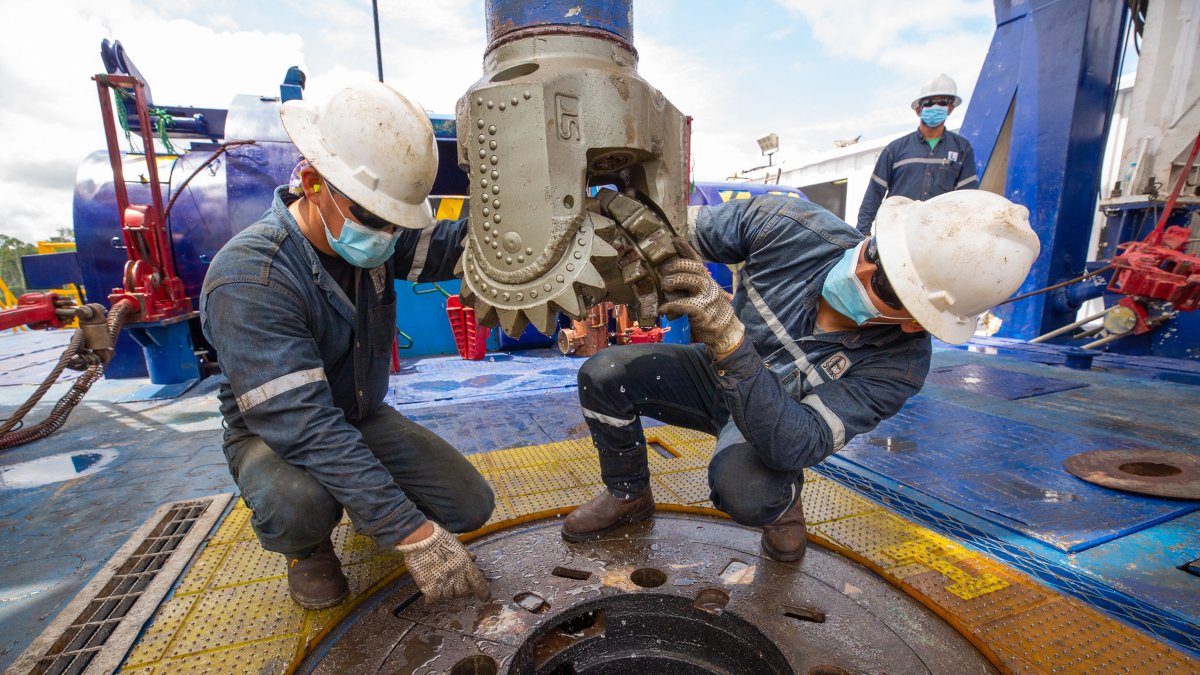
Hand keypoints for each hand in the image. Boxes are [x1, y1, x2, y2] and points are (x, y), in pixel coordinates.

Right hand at [395, 522, 488, 602]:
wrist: (422, 539)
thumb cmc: (439, 539)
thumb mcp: (457, 545)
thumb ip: (466, 554)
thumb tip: (473, 558)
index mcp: (465, 564)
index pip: (478, 582)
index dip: (483, 592)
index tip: (485, 597)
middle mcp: (457, 575)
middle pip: (462, 592)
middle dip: (459, 590)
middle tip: (452, 584)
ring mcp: (443, 582)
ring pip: (448, 596)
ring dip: (445, 592)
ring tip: (439, 583)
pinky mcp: (429, 586)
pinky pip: (434, 598)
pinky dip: (432, 596)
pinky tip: (430, 590)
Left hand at [659, 239, 744, 355]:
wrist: (726, 331)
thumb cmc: (710, 311)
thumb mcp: (703, 292)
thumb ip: (690, 283)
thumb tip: (669, 275)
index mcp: (706, 278)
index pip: (695, 259)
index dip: (685, 248)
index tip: (674, 239)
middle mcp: (708, 284)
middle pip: (692, 267)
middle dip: (675, 266)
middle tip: (663, 272)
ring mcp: (707, 297)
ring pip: (690, 280)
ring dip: (673, 281)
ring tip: (665, 286)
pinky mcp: (703, 312)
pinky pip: (684, 304)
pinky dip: (671, 305)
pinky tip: (663, 308)